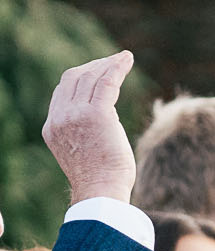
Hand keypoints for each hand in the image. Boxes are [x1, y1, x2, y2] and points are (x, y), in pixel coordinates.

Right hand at [44, 49, 137, 205]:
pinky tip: (127, 59)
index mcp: (52, 127)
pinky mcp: (96, 114)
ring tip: (124, 58)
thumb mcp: (83, 152)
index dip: (81, 78)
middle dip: (93, 67)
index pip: (62, 91)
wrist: (101, 192)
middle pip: (73, 79)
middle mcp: (60, 117)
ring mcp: (75, 114)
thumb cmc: (101, 180)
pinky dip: (116, 68)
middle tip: (113, 63)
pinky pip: (106, 82)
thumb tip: (107, 120)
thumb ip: (85, 132)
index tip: (99, 74)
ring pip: (90, 78)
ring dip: (108, 65)